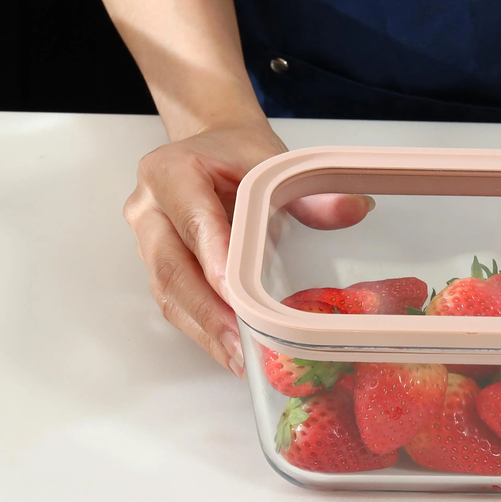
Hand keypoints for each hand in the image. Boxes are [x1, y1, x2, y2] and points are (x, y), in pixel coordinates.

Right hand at [124, 119, 371, 376]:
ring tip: (238, 357)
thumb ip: (310, 192)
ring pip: (168, 291)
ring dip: (204, 328)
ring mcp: (147, 238)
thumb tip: (353, 208)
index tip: (235, 295)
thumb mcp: (274, 162)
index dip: (213, 259)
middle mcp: (148, 208)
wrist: (210, 145)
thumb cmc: (238, 154)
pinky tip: (229, 349)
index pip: (194, 221)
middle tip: (240, 343)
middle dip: (208, 311)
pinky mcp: (155, 262)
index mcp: (171, 172)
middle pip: (172, 267)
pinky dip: (201, 326)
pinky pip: (173, 299)